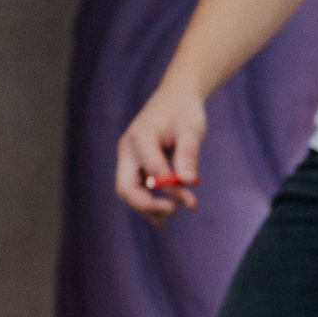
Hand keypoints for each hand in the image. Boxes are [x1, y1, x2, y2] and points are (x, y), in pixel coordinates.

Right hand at [114, 80, 206, 224]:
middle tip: (173, 212)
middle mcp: (128, 149)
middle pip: (126, 187)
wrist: (176, 98)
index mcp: (140, 138)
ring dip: (147, 207)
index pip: (152, 172)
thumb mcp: (191, 131)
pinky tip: (162, 215)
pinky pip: (136, 187)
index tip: (191, 201)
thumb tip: (188, 182)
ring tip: (167, 219)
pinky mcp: (135, 163)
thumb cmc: (184, 112)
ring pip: (128, 190)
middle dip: (147, 205)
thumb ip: (188, 155)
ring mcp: (129, 157)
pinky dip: (147, 201)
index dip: (170, 190)